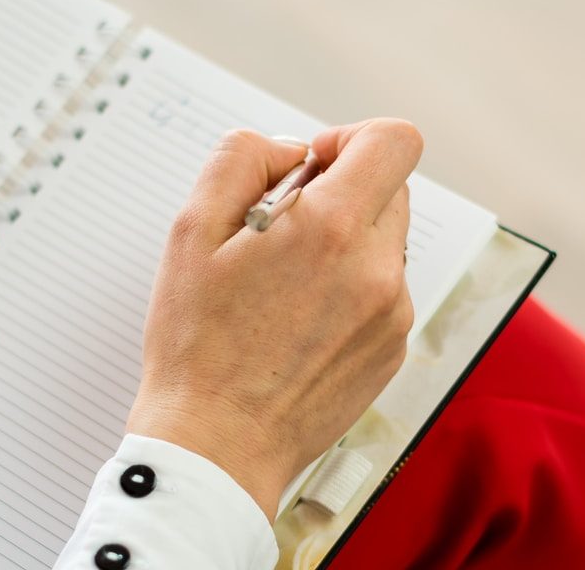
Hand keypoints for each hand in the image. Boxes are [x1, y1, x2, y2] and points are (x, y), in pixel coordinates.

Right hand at [126, 119, 421, 521]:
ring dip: (342, 242)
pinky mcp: (390, 350)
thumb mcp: (191, 231)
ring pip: (383, 241)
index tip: (313, 164)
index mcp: (331, 230)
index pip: (393, 141)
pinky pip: (382, 290)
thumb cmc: (197, 347)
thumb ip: (240, 161)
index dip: (351, 137)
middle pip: (389, 188)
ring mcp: (391, 315)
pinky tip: (296, 320)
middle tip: (278, 230)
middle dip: (339, 192)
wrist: (216, 446)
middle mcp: (376, 270)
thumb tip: (289, 150)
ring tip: (281, 284)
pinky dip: (348, 287)